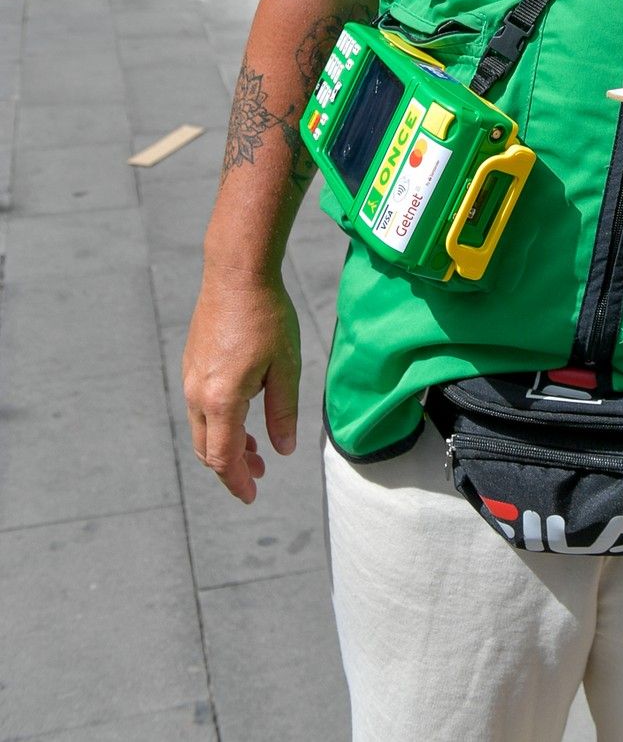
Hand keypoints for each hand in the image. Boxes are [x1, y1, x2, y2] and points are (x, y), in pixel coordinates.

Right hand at [182, 272, 300, 503]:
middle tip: (260, 474)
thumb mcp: (286, 367)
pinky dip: (218, 423)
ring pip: (202, 429)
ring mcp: (190, 378)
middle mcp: (197, 394)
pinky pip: (200, 407)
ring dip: (225, 444)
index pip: (223, 458)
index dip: (238, 481)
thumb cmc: (267, 316)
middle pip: (207, 449)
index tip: (252, 496)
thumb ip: (283, 412)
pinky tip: (242, 415)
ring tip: (256, 448)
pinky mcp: (191, 363)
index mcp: (222, 400)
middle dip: (232, 467)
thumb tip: (283, 450)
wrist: (236, 273)